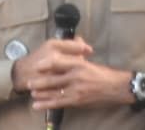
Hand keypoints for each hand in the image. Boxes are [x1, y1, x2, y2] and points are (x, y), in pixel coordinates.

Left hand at [11, 37, 129, 109]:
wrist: (116, 88)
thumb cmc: (104, 73)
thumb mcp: (91, 61)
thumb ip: (80, 52)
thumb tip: (77, 38)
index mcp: (79, 63)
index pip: (57, 62)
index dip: (45, 64)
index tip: (37, 65)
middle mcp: (76, 76)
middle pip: (52, 78)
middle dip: (39, 81)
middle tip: (28, 82)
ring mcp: (76, 89)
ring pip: (53, 91)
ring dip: (41, 93)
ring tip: (32, 94)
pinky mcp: (77, 100)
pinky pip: (58, 102)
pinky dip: (46, 104)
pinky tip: (37, 106)